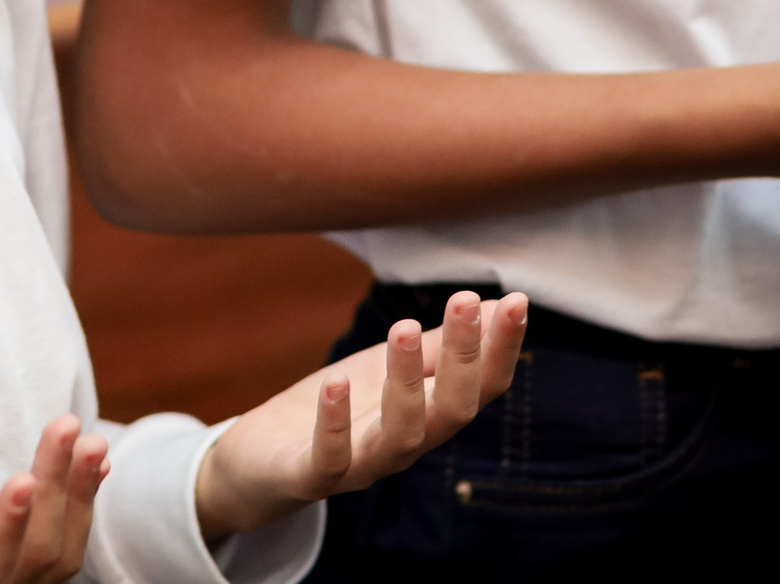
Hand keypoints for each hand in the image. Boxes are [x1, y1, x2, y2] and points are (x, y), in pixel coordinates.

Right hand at [0, 415, 108, 583]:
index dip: (10, 529)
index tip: (24, 480)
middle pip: (41, 559)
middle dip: (59, 490)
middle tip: (70, 427)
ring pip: (60, 560)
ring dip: (78, 498)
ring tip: (90, 440)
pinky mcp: (10, 582)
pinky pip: (57, 557)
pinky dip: (77, 513)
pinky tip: (90, 472)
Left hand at [196, 290, 528, 537]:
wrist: (261, 462)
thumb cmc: (339, 406)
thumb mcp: (387, 367)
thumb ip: (439, 346)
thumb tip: (499, 305)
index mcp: (428, 418)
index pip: (480, 390)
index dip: (501, 349)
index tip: (519, 301)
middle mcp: (404, 447)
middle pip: (450, 412)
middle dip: (464, 359)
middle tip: (466, 301)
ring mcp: (360, 466)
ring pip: (399, 436)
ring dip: (406, 382)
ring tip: (404, 328)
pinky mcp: (309, 478)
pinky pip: (329, 460)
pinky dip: (335, 423)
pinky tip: (337, 382)